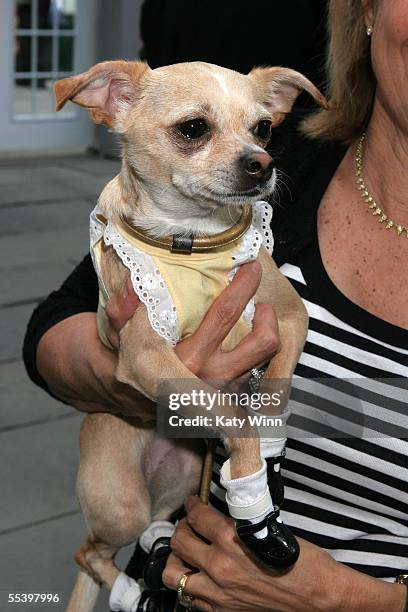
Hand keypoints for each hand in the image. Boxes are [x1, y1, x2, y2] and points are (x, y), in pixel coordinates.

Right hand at [38, 262, 279, 416]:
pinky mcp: (233, 397)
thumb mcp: (123, 340)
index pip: (224, 316)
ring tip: (258, 314)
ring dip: (266, 331)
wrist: (139, 409)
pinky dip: (258, 350)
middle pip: (261, 342)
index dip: (242, 289)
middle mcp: (212, 376)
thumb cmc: (136, 369)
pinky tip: (247, 336)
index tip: (250, 268)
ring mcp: (227, 390)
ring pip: (264, 358)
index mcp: (188, 359)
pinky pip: (257, 369)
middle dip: (269, 313)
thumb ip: (122, 313)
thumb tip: (130, 287)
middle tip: (261, 299)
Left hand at [163, 497, 405, 611]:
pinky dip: (190, 584)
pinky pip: (190, 597)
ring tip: (187, 552)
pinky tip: (201, 575)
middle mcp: (219, 565)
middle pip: (179, 541)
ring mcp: (217, 593)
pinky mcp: (222, 611)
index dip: (191, 505)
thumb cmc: (302, 561)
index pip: (196, 516)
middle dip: (182, 528)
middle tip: (189, 524)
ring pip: (173, 574)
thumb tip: (219, 515)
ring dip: (177, 559)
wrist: (319, 598)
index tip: (192, 503)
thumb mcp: (267, 530)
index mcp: (230, 539)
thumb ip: (237, 523)